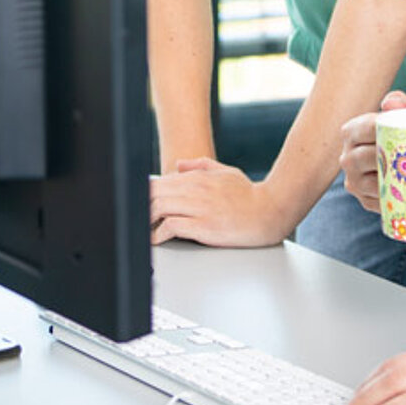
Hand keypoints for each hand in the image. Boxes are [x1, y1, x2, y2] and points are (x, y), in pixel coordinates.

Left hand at [149, 158, 296, 246]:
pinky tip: (156, 239)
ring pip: (158, 207)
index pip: (160, 182)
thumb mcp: (226, 172)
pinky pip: (172, 226)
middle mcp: (195, 190)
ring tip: (142, 230)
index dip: (145, 194)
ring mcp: (199, 207)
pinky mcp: (204, 226)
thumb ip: (201, 166)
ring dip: (146, 220)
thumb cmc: (251, 194)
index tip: (138, 204)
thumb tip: (179, 165)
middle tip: (134, 219)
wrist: (271, 210)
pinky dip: (159, 233)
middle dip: (140, 206)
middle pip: (154, 193)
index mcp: (198, 178)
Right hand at [339, 90, 405, 213]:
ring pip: (372, 183)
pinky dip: (395, 198)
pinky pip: (379, 202)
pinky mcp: (365, 201)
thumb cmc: (403, 132)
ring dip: (394, 180)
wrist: (404, 160)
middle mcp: (347, 158)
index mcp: (350, 132)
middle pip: (366, 158)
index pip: (365, 129)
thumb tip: (391, 105)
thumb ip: (400, 103)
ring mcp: (354, 182)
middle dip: (390, 156)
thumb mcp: (403, 114)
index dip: (386, 130)